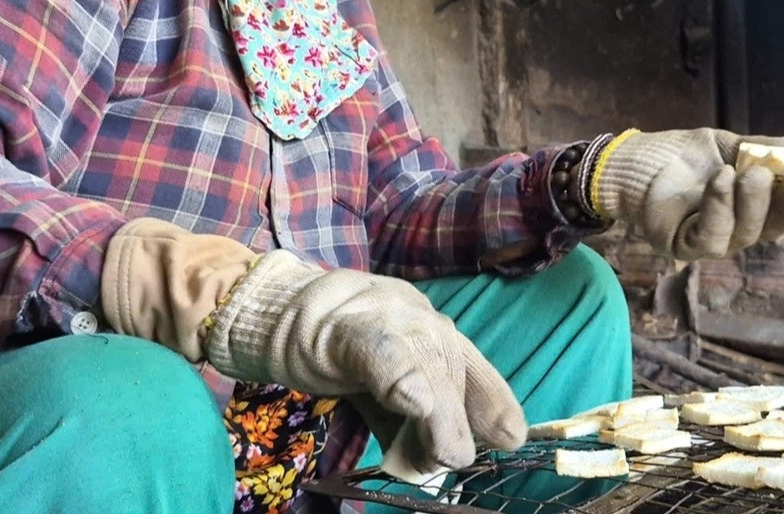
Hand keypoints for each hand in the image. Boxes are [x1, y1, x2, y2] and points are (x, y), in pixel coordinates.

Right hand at [204, 256, 524, 481]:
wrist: (271, 313)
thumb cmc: (331, 352)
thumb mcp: (376, 392)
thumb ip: (403, 425)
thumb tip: (427, 469)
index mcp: (430, 333)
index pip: (473, 367)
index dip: (494, 402)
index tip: (512, 437)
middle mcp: (419, 318)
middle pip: (452, 371)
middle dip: (457, 422)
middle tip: (449, 461)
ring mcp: (386, 314)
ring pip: (426, 363)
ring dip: (440, 413)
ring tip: (444, 453)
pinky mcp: (346, 323)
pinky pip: (380, 348)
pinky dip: (401, 376)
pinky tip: (413, 400)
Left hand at [591, 128, 783, 258]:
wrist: (633, 160)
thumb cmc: (681, 156)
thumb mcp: (726, 145)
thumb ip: (761, 147)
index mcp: (756, 205)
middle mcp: (740, 228)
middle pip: (775, 227)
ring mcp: (713, 241)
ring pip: (746, 233)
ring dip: (753, 202)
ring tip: (751, 172)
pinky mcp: (684, 246)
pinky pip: (710, 235)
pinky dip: (719, 207)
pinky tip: (722, 180)